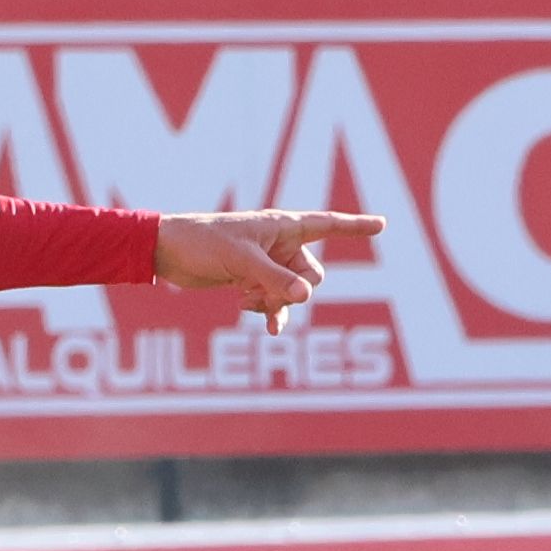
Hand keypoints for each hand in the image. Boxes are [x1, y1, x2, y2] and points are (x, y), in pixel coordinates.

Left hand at [155, 209, 380, 323]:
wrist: (168, 252)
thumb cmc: (205, 242)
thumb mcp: (243, 261)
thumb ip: (276, 279)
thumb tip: (306, 296)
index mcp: (283, 226)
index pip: (328, 224)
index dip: (356, 227)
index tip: (382, 225)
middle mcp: (280, 244)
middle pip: (313, 274)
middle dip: (296, 290)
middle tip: (266, 293)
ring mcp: (267, 264)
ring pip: (294, 293)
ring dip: (278, 304)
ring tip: (251, 305)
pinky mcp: (252, 281)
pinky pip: (275, 303)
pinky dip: (270, 313)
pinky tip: (264, 326)